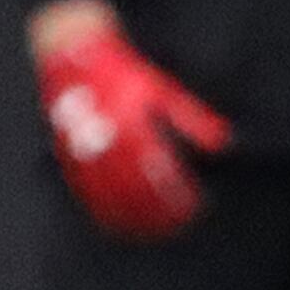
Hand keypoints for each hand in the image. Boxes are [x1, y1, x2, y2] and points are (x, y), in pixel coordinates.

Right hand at [37, 21, 230, 240]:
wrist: (71, 57)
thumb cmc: (120, 72)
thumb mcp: (162, 90)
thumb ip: (191, 118)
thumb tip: (221, 143)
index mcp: (132, 128)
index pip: (160, 172)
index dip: (177, 194)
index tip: (194, 208)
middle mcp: (106, 143)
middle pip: (134, 191)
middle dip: (155, 212)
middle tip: (174, 227)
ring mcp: (83, 151)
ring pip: (107, 196)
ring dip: (128, 216)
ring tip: (146, 233)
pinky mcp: (67, 156)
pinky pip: (84, 192)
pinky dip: (100, 210)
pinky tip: (115, 221)